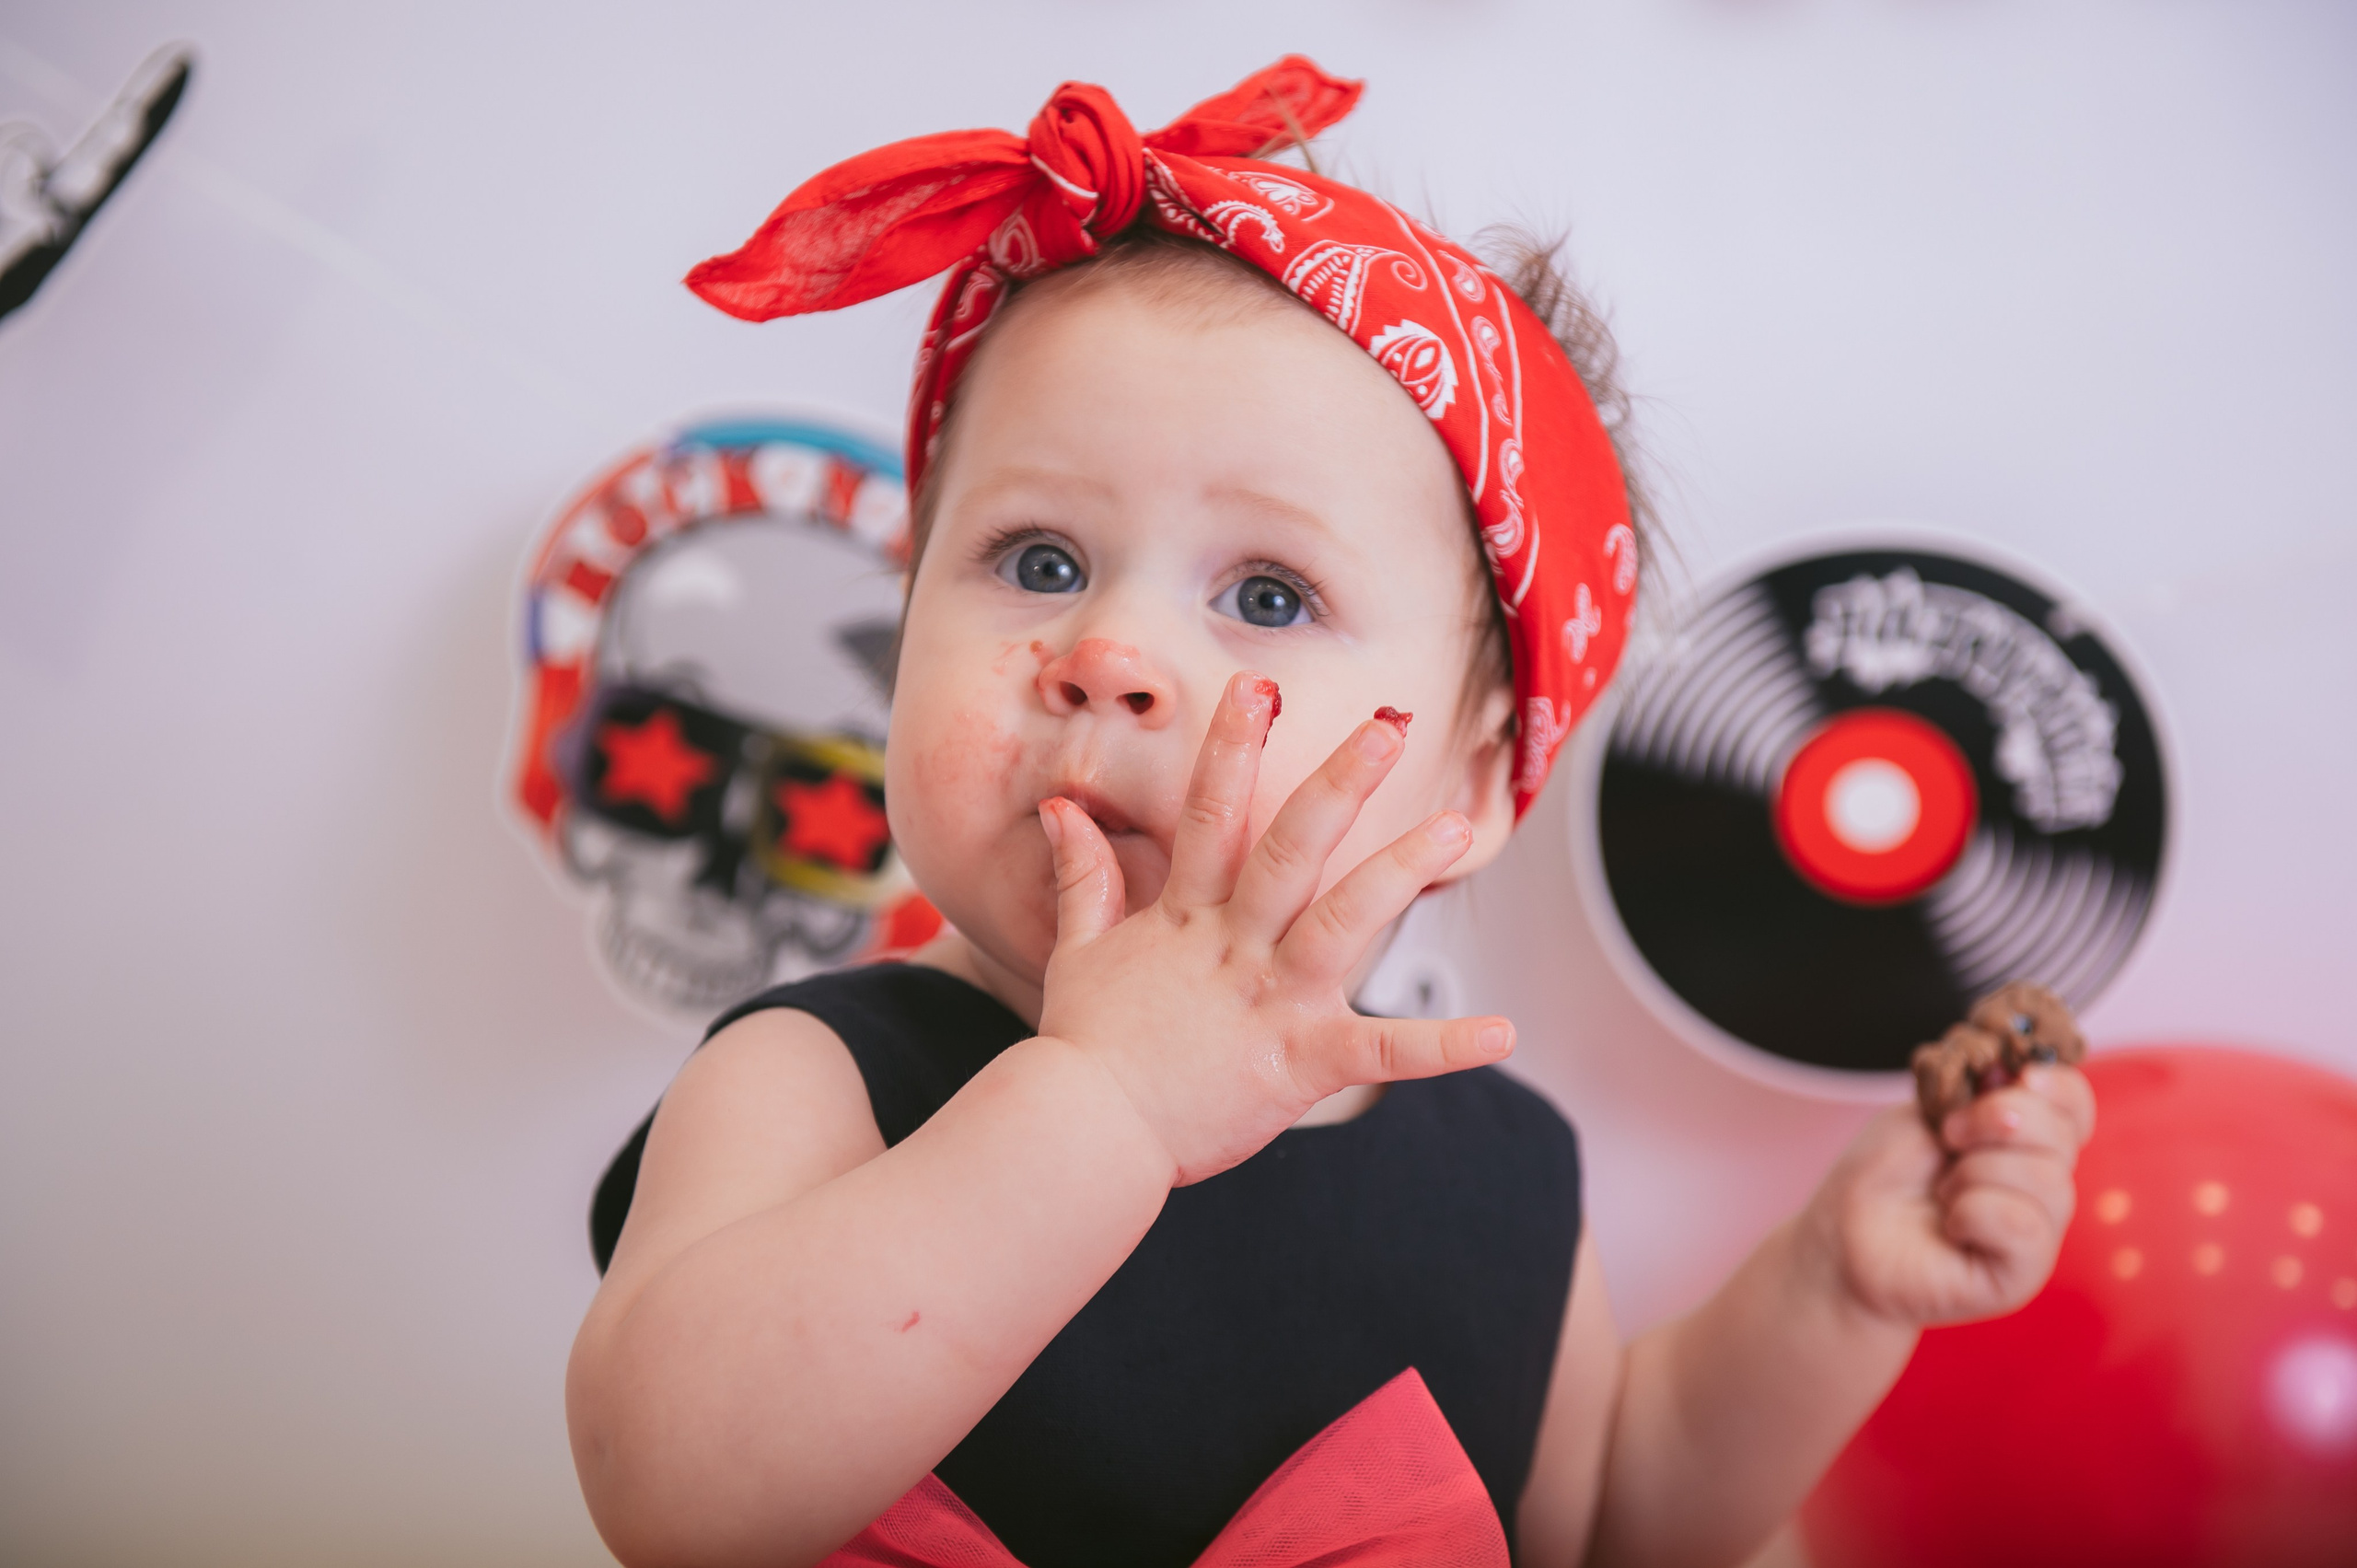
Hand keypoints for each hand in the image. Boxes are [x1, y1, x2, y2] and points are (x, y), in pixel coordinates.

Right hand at [1034, 671, 1513, 1184]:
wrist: (1085, 1135)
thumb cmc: (1085, 1048)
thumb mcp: (1077, 952)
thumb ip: (1083, 877)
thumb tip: (1061, 810)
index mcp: (1185, 919)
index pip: (1210, 815)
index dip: (1231, 747)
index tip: (1257, 689)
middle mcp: (1234, 948)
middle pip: (1290, 849)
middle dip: (1338, 783)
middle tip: (1386, 728)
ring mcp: (1270, 1002)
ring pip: (1343, 922)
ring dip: (1399, 871)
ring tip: (1454, 828)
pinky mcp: (1299, 1064)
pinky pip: (1383, 1053)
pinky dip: (1444, 1047)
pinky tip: (1502, 1032)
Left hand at [1806, 1065, 2096, 1327]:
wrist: (1845, 1234)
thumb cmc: (1884, 1172)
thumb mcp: (1926, 1113)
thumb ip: (1982, 1092)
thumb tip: (2027, 1071)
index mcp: (2024, 1139)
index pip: (2074, 1105)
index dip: (2058, 1086)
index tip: (2020, 1074)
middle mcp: (2041, 1183)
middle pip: (2062, 1137)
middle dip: (1995, 1120)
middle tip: (1947, 1137)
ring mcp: (2037, 1230)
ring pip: (2045, 1179)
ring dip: (1974, 1172)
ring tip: (1941, 1190)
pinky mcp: (2023, 1272)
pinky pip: (2023, 1224)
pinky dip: (1974, 1212)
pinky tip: (1949, 1225)